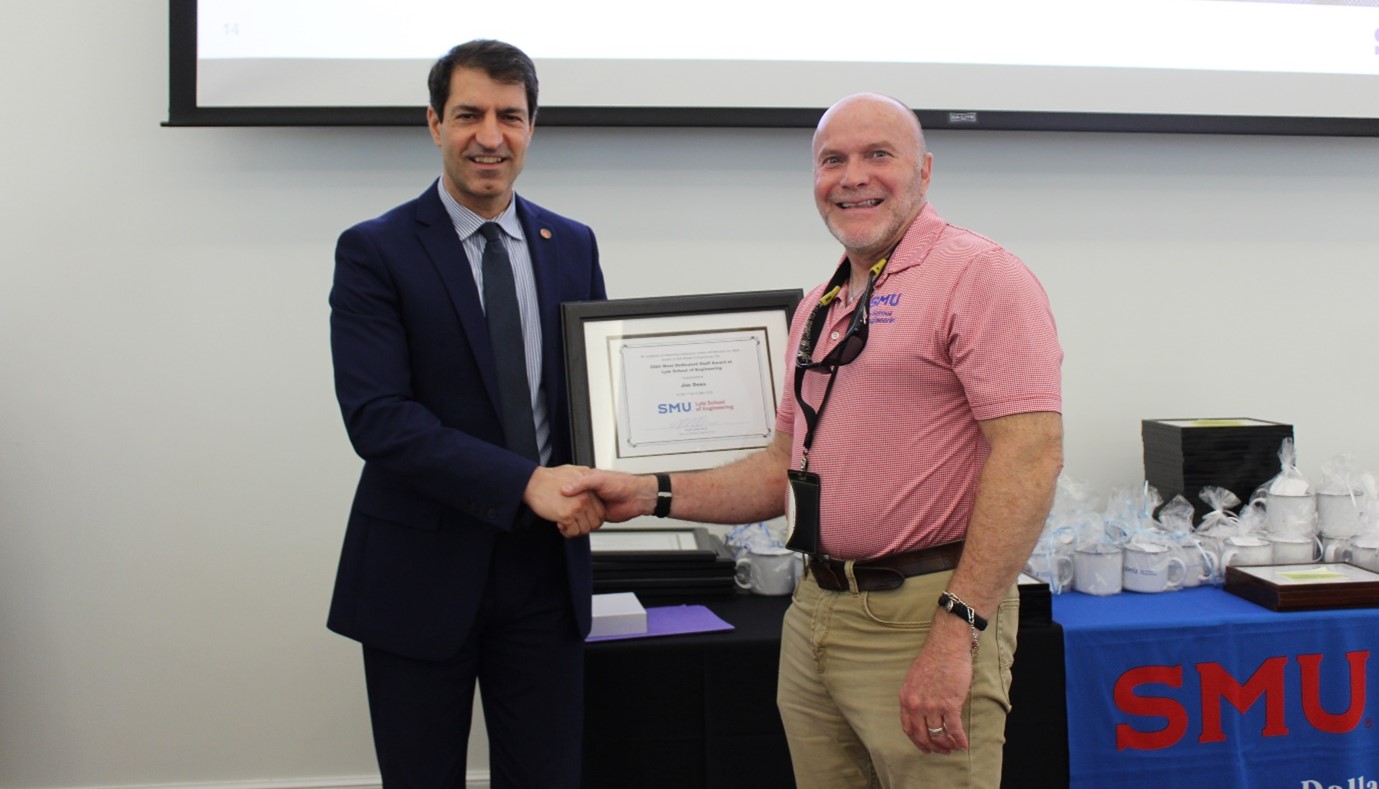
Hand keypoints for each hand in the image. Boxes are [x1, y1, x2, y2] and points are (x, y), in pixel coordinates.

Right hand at [523, 465, 605, 537]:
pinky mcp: (566, 515)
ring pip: (584, 529)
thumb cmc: (549, 477)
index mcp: (589, 488)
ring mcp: (576, 507)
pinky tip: (561, 525)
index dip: (593, 519)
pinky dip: (567, 532)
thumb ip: (584, 476)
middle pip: (594, 523)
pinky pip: (573, 532)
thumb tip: (591, 481)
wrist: (532, 481)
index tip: (584, 520)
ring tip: (568, 525)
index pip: (600, 512)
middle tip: (575, 524)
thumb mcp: (572, 470)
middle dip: (585, 526)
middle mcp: (585, 498)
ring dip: (576, 531)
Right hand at [561, 470, 657, 522]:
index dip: (560, 494)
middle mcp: (589, 495)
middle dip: (563, 508)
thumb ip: (581, 483)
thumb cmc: (622, 483)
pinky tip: (572, 526)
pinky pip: (586, 522)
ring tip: (560, 522)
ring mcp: (593, 506)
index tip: (550, 498)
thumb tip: (564, 490)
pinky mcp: (599, 516)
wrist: (637, 497)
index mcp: (587, 483)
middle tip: (554, 512)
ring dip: (571, 518)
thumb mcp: (598, 479)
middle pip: (571, 503)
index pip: (569, 489)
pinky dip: (580, 525)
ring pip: (578, 514)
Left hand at [898, 614, 973, 753]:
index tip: (925, 747)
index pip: (908, 728)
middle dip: (932, 747)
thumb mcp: (913, 679)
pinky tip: (964, 744)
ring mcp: (932, 706)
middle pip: (922, 736)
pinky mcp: (950, 705)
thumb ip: (914, 697)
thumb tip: (921, 713)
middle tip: (941, 752)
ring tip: (953, 748)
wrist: (946, 646)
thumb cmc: (933, 659)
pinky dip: (959, 740)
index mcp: (905, 699)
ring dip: (947, 745)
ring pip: (938, 735)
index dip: (917, 741)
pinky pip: (954, 730)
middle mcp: (916, 705)